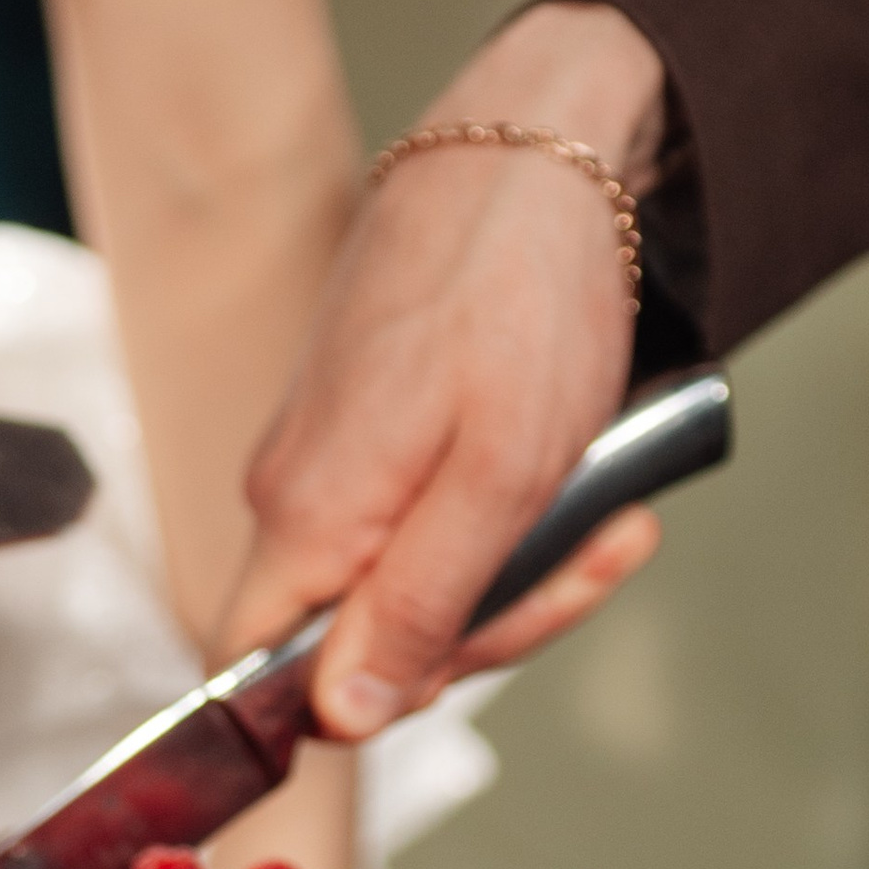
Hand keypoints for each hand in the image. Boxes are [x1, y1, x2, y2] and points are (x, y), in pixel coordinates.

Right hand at [227, 5, 665, 738]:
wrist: (538, 150)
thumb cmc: (522, 296)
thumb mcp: (500, 480)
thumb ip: (418, 605)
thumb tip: (343, 718)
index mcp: (306, 515)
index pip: (253, 674)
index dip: (346, 704)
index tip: (459, 666)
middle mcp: (295, 491)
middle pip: (360, 636)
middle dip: (495, 620)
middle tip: (597, 554)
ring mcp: (333, 454)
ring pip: (412, 577)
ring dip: (526, 566)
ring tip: (614, 514)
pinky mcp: (374, 423)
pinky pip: (430, 516)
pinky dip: (513, 515)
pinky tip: (586, 483)